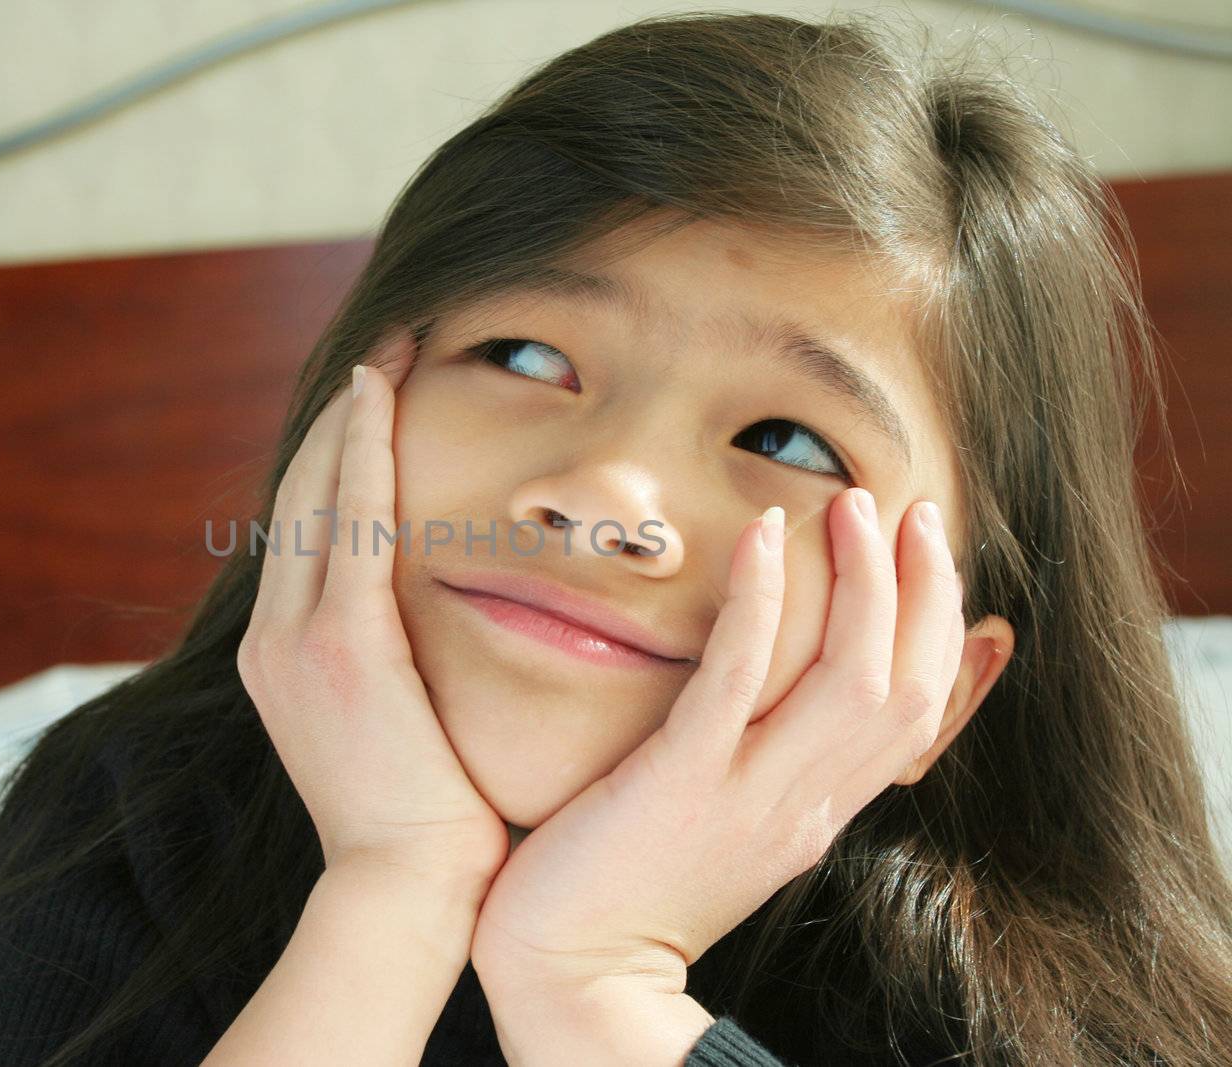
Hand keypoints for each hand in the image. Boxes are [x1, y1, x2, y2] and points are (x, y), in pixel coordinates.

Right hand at [237, 329, 511, 893]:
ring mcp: (298, 641)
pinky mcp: (344, 648)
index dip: (331, 457)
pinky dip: (364, 454)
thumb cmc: (416, 818)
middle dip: (340, 419)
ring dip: (352, 416)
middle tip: (382, 351)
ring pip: (319, 496)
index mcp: (278, 655)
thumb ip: (381, 664)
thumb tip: (418, 625)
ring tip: (386, 352)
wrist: (403, 891)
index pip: (303, 533)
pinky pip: (354, 526)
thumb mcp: (381, 730)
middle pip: (299, 498)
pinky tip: (381, 398)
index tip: (370, 400)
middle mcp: (272, 638)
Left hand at [470, 488, 966, 994]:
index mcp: (818, 811)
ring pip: (849, 676)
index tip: (927, 550)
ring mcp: (749, 794)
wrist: (574, 973)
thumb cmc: (635, 889)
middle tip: (903, 507)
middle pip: (904, 685)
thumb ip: (771, 765)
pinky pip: (738, 677)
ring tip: (850, 504)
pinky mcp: (681, 781)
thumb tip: (792, 698)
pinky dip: (760, 600)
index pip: (917, 711)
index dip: (938, 624)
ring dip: (860, 579)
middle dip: (918, 586)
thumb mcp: (730, 826)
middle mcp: (804, 803)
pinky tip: (759, 536)